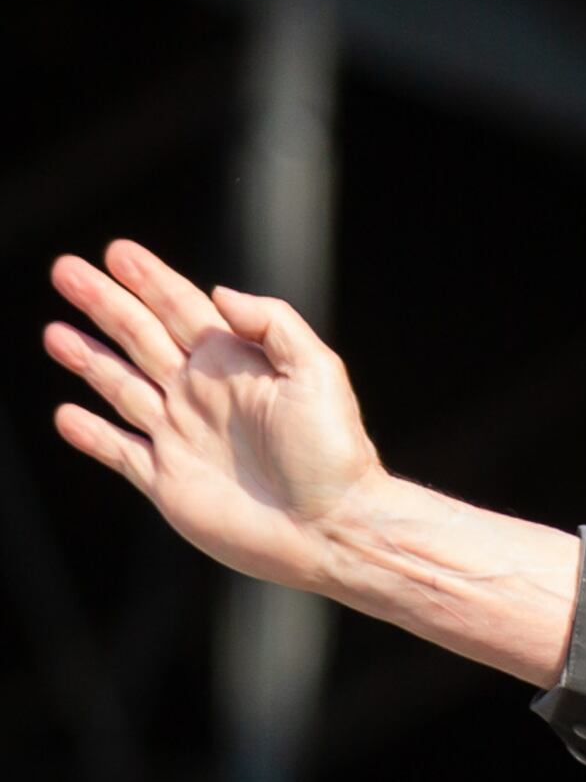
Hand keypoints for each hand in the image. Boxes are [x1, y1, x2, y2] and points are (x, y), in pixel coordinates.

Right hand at [40, 238, 582, 682]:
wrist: (334, 530)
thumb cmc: (334, 454)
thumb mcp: (317, 373)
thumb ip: (272, 324)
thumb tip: (219, 294)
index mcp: (235, 366)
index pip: (182, 311)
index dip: (149, 280)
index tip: (117, 250)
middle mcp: (203, 397)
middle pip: (141, 338)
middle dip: (104, 304)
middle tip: (65, 268)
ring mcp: (182, 439)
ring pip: (121, 388)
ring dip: (88, 359)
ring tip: (54, 332)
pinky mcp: (168, 483)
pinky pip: (119, 452)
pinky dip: (91, 435)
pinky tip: (66, 414)